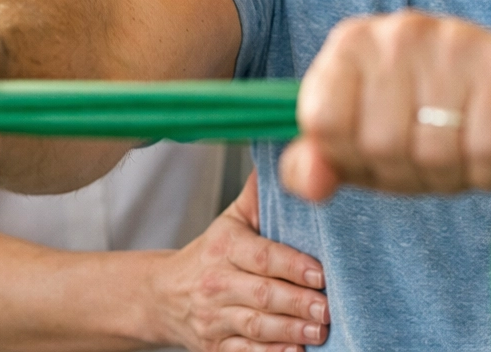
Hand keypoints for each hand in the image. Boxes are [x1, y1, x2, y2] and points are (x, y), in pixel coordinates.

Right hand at [151, 171, 328, 351]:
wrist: (163, 296)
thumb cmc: (209, 254)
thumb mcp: (230, 220)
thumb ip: (258, 196)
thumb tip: (284, 157)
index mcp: (224, 248)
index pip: (262, 257)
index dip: (293, 266)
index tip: (321, 274)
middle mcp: (217, 284)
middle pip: (262, 294)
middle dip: (297, 303)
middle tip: (327, 307)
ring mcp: (214, 319)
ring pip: (255, 326)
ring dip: (289, 332)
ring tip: (318, 331)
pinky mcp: (214, 347)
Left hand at [279, 11, 490, 200]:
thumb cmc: (439, 121)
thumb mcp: (366, 145)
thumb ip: (319, 161)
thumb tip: (309, 179)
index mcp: (353, 42)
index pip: (320, 120)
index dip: (348, 157)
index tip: (376, 152)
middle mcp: (399, 29)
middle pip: (377, 143)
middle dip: (407, 172)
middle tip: (433, 154)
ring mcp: (455, 41)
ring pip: (431, 151)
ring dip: (453, 174)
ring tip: (467, 148)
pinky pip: (483, 151)